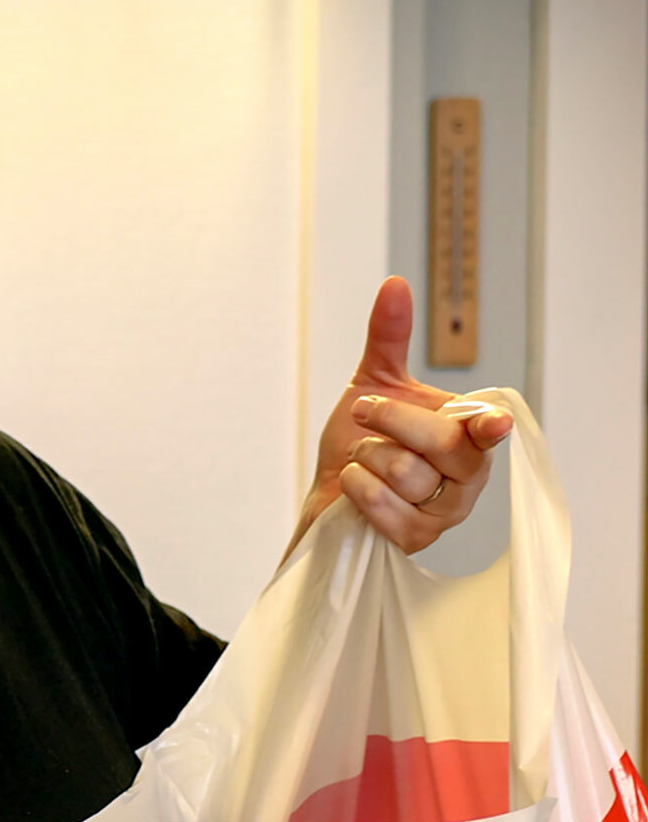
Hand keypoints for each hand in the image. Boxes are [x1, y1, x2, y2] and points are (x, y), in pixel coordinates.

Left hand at [287, 276, 512, 557]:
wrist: (330, 495)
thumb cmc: (360, 442)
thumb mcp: (372, 384)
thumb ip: (389, 338)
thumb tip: (395, 284)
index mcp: (467, 435)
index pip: (487, 429)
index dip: (488, 426)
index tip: (491, 424)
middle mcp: (467, 475)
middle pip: (442, 445)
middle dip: (391, 420)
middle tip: (362, 411)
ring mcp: (445, 511)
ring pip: (407, 473)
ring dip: (367, 457)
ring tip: (362, 459)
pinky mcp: (416, 538)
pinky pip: (384, 506)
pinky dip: (357, 486)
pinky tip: (353, 483)